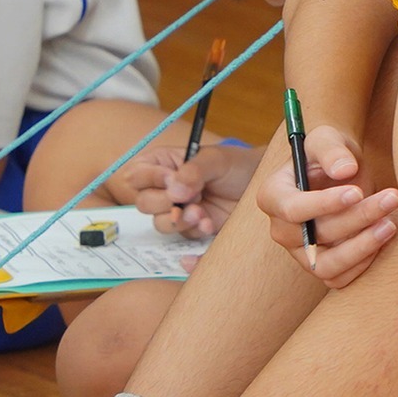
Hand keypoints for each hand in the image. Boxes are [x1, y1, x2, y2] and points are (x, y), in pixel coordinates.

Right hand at [121, 144, 256, 236]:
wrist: (261, 186)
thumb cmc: (237, 165)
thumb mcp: (216, 160)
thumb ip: (193, 171)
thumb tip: (173, 191)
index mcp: (163, 164)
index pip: (136, 175)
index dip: (151, 179)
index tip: (172, 179)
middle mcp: (165, 188)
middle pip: (144, 203)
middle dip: (166, 203)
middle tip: (192, 196)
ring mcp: (178, 209)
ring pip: (160, 223)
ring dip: (180, 220)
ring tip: (202, 212)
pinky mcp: (192, 227)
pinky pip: (183, 236)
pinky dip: (195, 230)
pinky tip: (209, 222)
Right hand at [255, 125, 397, 288]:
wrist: (342, 171)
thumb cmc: (330, 152)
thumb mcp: (328, 139)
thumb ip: (332, 150)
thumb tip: (345, 170)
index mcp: (273, 195)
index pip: (292, 209)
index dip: (324, 204)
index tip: (357, 192)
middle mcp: (282, 229)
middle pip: (315, 236)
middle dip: (357, 218)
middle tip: (392, 198)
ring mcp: (300, 252)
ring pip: (326, 266)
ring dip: (362, 248)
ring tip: (391, 224)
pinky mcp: (320, 265)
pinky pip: (338, 278)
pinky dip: (362, 264)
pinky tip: (383, 238)